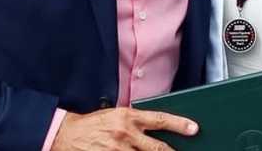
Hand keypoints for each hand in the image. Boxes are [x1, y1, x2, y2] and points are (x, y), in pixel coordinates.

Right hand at [51, 107, 197, 150]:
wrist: (67, 134)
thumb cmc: (94, 123)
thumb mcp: (116, 114)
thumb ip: (136, 121)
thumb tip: (157, 129)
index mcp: (129, 117)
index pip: (160, 120)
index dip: (179, 125)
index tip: (194, 129)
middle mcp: (125, 133)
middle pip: (157, 147)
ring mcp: (117, 150)